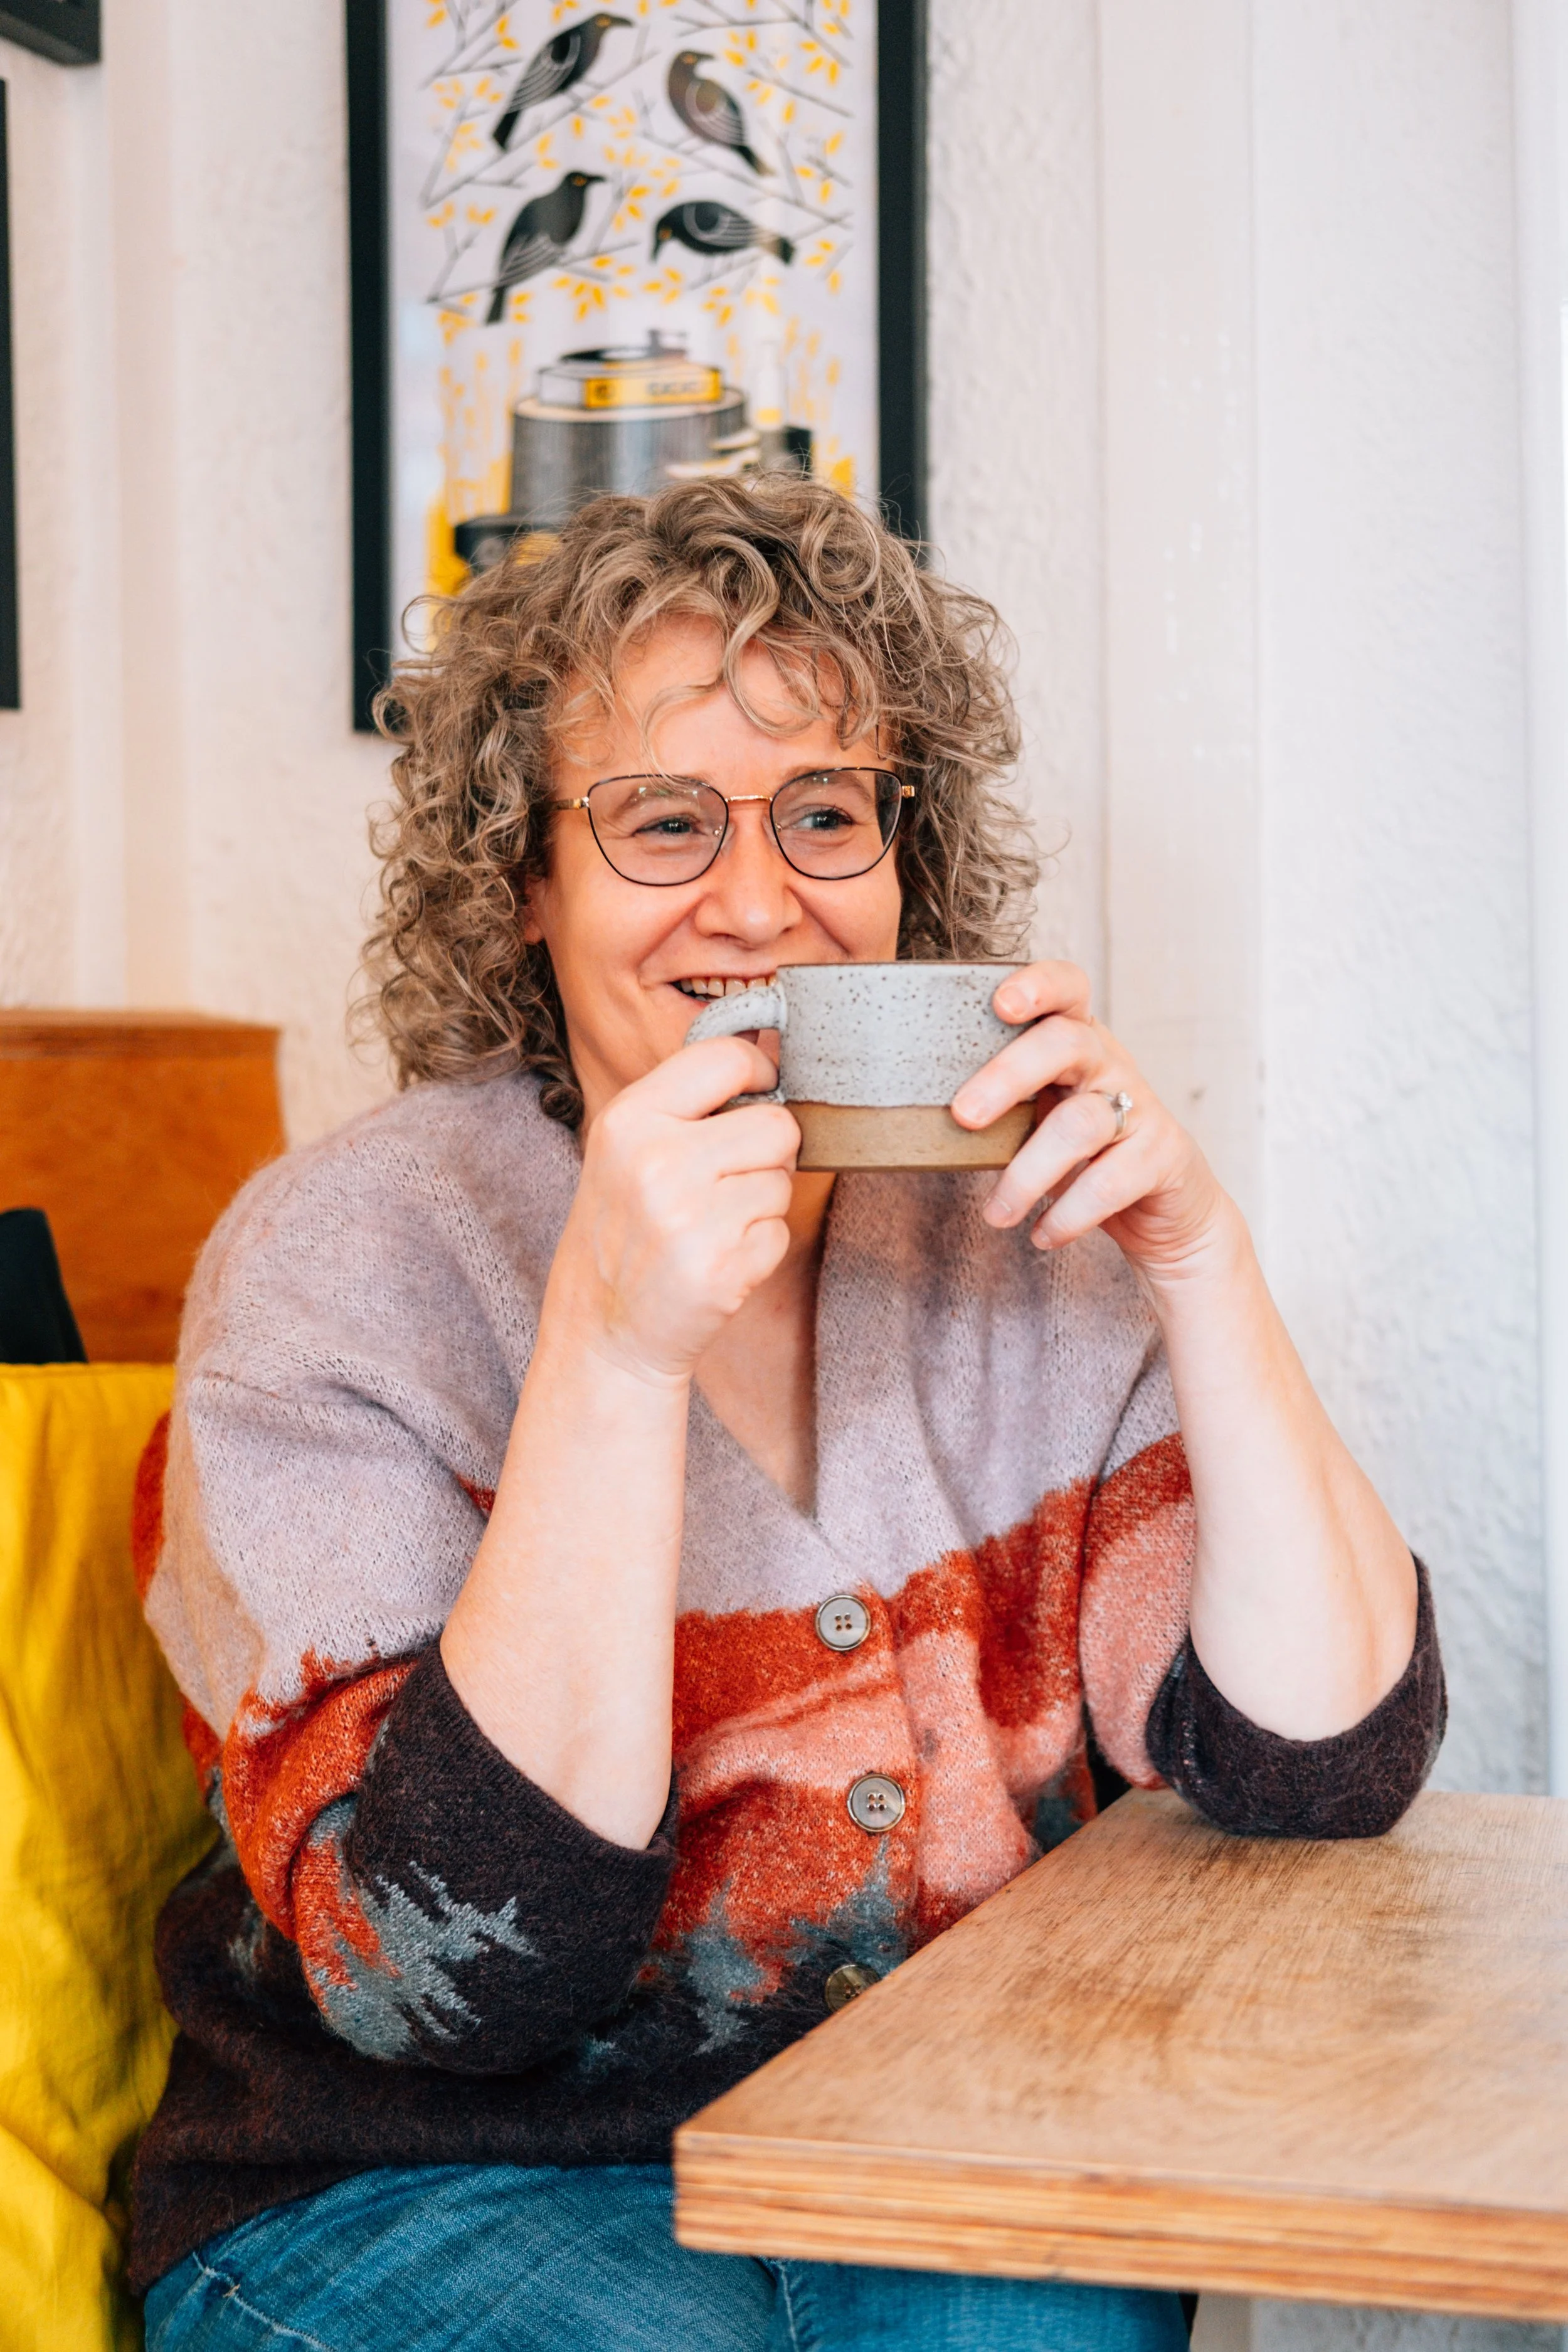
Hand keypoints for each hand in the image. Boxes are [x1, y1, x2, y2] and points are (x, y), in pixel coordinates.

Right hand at [553, 1037, 800, 1382]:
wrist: (603, 1333)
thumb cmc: (624, 1234)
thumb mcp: (625, 1152)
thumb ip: (684, 1104)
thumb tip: (767, 1050)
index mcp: (629, 1120)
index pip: (726, 1058)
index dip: (758, 1072)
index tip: (757, 1092)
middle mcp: (657, 1162)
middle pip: (776, 1124)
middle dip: (767, 1153)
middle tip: (726, 1183)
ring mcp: (690, 1217)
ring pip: (782, 1181)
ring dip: (761, 1205)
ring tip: (711, 1227)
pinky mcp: (721, 1268)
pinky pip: (780, 1232)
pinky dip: (760, 1249)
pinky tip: (716, 1261)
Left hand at [949, 961, 1229, 1278]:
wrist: (1166, 1211)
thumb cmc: (1083, 1156)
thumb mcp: (1039, 1117)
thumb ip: (996, 1106)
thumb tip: (910, 1119)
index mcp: (1077, 1043)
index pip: (1068, 988)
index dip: (1039, 984)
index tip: (1000, 1004)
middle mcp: (1112, 1065)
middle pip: (1065, 1043)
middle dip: (1007, 1076)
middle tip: (962, 1116)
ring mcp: (1141, 1108)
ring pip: (1080, 1123)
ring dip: (1027, 1174)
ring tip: (995, 1215)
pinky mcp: (1163, 1156)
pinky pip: (1109, 1182)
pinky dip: (1068, 1214)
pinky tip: (1042, 1234)